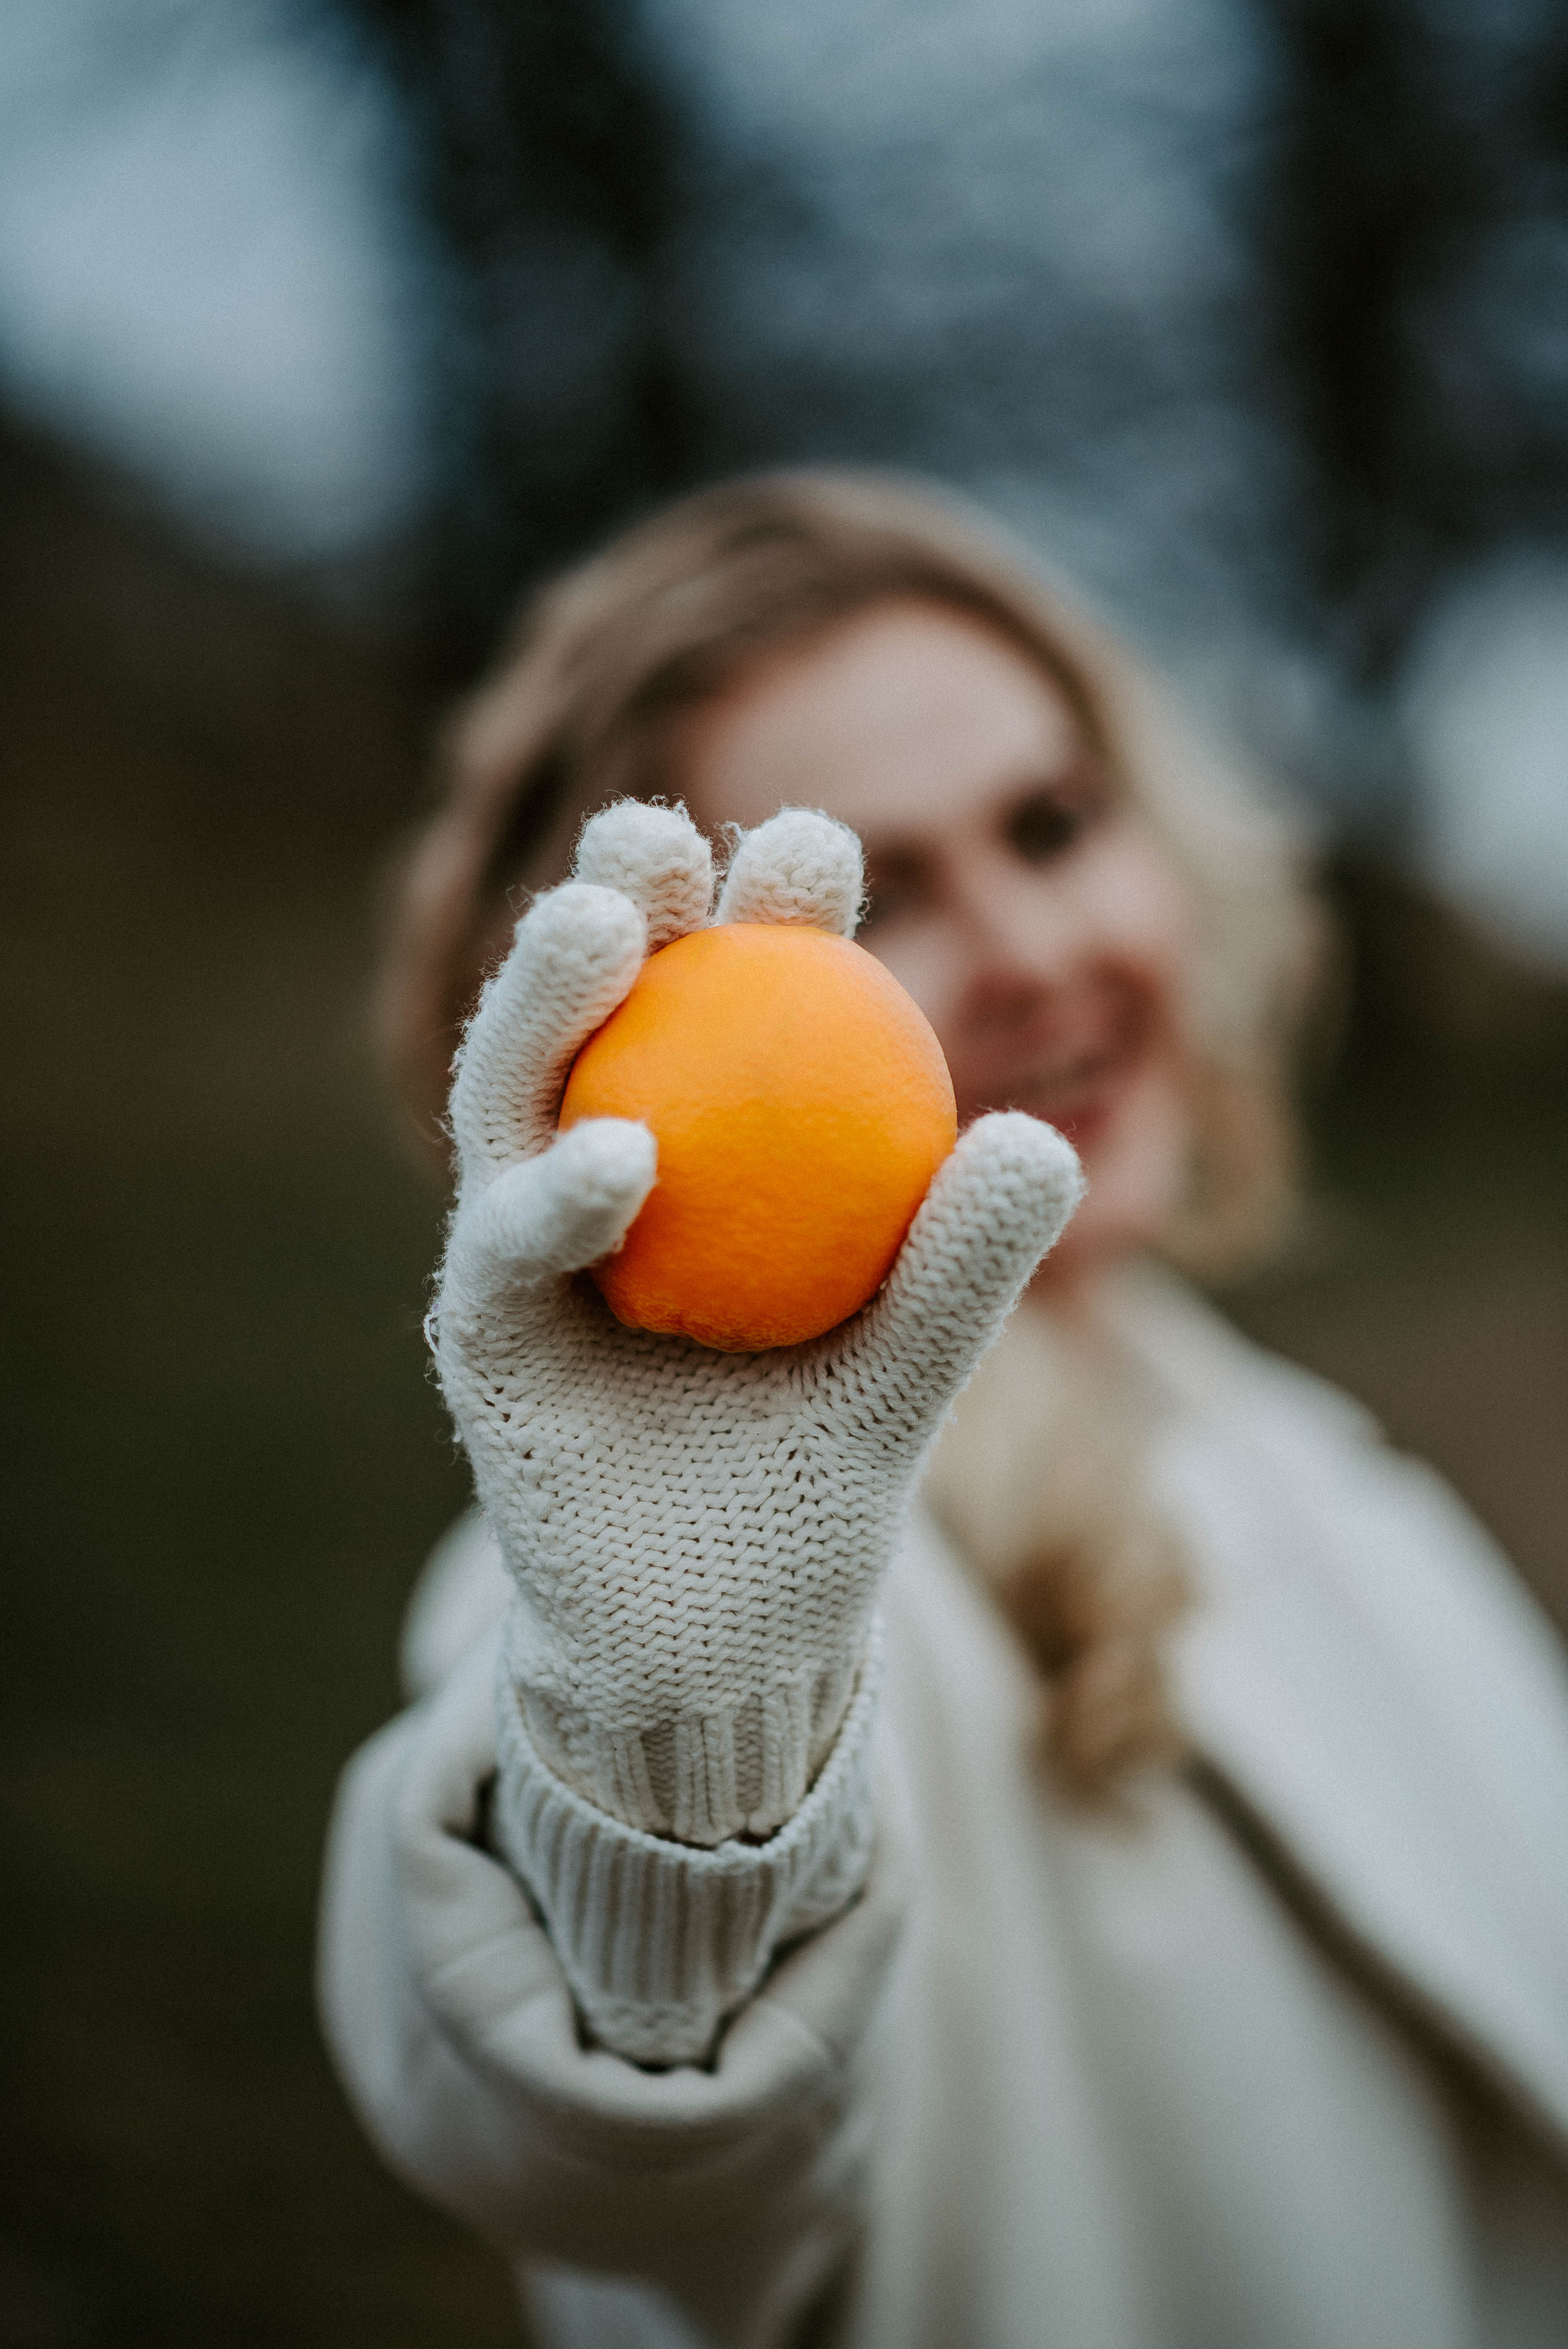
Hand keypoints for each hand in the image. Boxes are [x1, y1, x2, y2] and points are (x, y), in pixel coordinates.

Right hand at [432, 801, 1082, 1846]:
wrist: (724, 1645)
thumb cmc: (813, 1490)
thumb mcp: (908, 1375)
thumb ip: (961, 1270)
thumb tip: (1045, 1137)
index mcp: (713, 1153)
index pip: (741, 1007)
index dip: (767, 914)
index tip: (818, 842)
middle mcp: (604, 1170)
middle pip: (603, 1009)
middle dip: (620, 900)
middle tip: (661, 829)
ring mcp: (530, 1249)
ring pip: (517, 1092)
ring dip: (544, 999)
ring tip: (600, 921)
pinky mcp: (485, 1339)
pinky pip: (507, 1251)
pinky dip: (556, 1199)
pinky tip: (619, 1159)